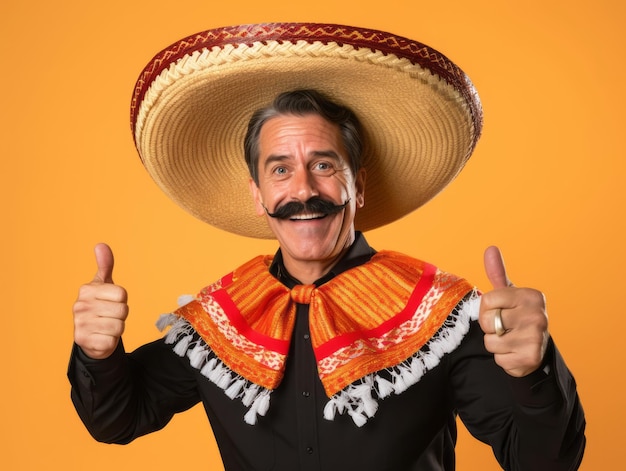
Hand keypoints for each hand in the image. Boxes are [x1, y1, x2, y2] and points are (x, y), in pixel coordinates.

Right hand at [73, 243, 128, 358]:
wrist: (90, 336)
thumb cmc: (100, 307)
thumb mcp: (103, 285)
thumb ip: (105, 265)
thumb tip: (101, 245)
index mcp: (87, 290)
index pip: (122, 294)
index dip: (122, 300)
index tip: (111, 302)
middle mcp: (80, 305)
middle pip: (123, 310)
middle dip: (121, 316)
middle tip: (109, 316)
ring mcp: (80, 324)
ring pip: (119, 326)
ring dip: (117, 329)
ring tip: (106, 326)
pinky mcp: (83, 341)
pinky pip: (111, 341)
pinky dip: (111, 341)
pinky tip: (101, 337)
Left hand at [478, 246, 548, 376]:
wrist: (537, 348)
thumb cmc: (517, 317)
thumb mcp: (508, 294)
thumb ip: (498, 273)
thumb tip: (491, 248)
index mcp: (531, 296)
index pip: (487, 300)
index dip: (487, 309)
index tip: (500, 311)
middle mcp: (537, 315)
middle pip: (487, 321)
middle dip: (490, 328)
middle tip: (505, 328)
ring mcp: (536, 337)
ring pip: (490, 343)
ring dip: (496, 345)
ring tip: (510, 341)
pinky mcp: (531, 358)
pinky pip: (499, 359)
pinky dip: (504, 359)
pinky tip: (516, 353)